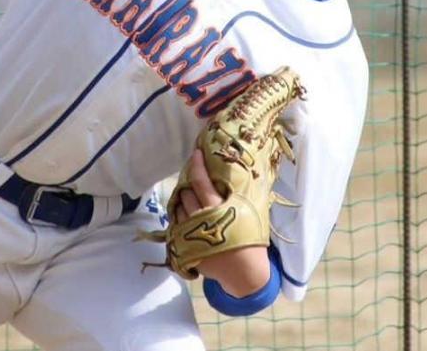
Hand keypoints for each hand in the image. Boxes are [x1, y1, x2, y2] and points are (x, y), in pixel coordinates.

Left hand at [175, 149, 269, 295]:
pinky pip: (175, 225)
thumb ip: (241, 194)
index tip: (195, 153)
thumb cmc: (251, 241)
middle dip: (188, 182)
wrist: (244, 274)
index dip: (196, 165)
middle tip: (193, 176)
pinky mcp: (185, 248)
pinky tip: (185, 213)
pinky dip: (178, 216)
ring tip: (189, 194)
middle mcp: (201, 219)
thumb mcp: (251, 213)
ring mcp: (190, 234)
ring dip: (182, 198)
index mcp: (219, 209)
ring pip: (178, 208)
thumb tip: (242, 171)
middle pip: (186, 193)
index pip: (201, 182)